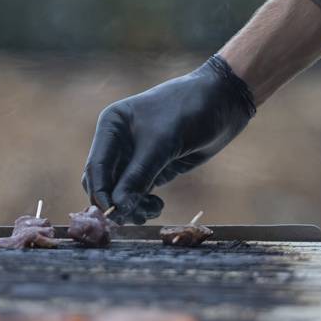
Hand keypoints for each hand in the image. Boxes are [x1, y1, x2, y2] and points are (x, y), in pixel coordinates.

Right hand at [82, 55, 255, 223]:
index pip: (97, 166)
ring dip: (131, 206)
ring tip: (152, 210)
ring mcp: (134, 157)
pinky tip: (157, 205)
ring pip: (120, 192)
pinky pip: (137, 194)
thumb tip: (118, 208)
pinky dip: (143, 205)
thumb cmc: (188, 111)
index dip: (100, 192)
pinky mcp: (151, 169)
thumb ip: (139, 176)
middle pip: (104, 183)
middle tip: (133, 217)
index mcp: (111, 126)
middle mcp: (117, 142)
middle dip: (116, 202)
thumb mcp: (162, 143)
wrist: (223, 103)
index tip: (112, 214)